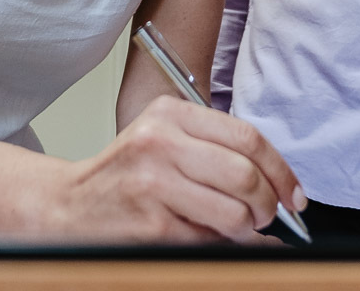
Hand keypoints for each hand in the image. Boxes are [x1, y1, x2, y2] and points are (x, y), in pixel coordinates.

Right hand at [52, 96, 303, 243]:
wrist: (66, 206)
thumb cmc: (125, 175)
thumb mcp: (165, 140)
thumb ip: (216, 151)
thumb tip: (278, 187)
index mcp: (170, 114)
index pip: (247, 137)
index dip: (281, 170)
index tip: (293, 193)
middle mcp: (160, 142)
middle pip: (245, 174)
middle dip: (267, 203)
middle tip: (267, 216)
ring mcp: (153, 183)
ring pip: (233, 211)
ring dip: (249, 229)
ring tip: (241, 229)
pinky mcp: (150, 224)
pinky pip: (209, 239)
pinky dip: (225, 246)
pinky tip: (219, 242)